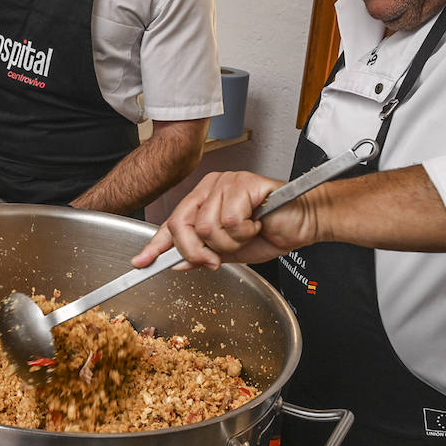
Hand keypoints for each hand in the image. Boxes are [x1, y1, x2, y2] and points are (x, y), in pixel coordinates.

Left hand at [132, 170, 311, 269]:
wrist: (304, 223)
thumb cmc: (271, 232)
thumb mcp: (230, 250)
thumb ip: (203, 254)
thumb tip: (177, 264)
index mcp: (204, 199)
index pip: (173, 223)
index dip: (156, 245)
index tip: (140, 263)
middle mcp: (211, 187)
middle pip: (183, 225)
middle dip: (198, 250)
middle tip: (217, 259)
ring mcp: (226, 182)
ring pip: (207, 226)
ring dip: (230, 242)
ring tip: (248, 233)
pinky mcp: (244, 182)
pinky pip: (230, 220)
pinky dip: (246, 231)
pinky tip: (257, 224)